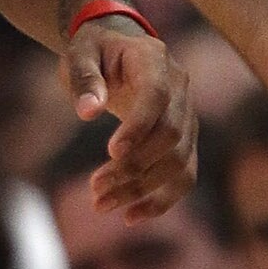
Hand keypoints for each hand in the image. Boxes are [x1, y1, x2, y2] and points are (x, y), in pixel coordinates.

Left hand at [65, 15, 196, 220]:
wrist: (117, 51)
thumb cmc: (94, 51)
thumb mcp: (79, 53)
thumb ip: (83, 77)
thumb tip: (88, 112)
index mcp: (155, 61)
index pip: (157, 96)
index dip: (139, 126)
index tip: (111, 152)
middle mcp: (181, 89)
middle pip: (171, 135)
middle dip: (134, 167)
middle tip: (94, 188)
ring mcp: (188, 116)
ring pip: (179, 161)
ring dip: (142, 189)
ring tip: (101, 205)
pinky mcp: (185, 141)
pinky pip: (185, 175)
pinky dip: (162, 200)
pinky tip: (131, 217)